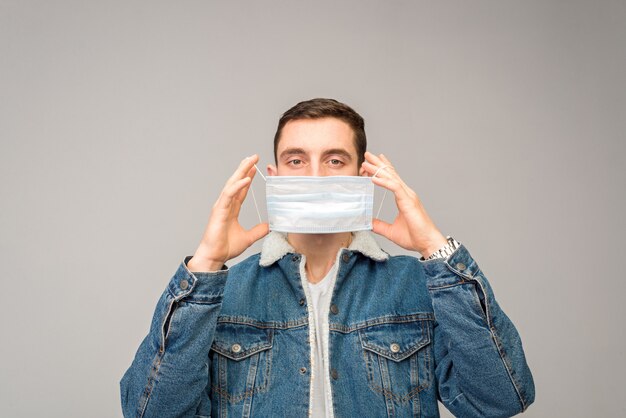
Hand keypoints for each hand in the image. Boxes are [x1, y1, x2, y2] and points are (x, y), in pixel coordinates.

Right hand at [188, 155, 268, 271]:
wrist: (214, 257)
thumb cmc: (226, 247)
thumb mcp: (248, 238)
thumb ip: (258, 231)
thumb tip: (270, 226)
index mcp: (231, 209)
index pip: (241, 190)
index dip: (248, 178)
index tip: (255, 168)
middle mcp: (226, 204)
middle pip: (236, 182)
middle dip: (244, 168)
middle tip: (254, 156)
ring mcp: (221, 206)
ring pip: (232, 184)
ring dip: (241, 171)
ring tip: (250, 160)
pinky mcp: (219, 210)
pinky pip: (229, 195)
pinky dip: (238, 186)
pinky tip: (246, 179)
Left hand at [361, 151, 447, 257]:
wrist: (427, 243)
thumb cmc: (415, 237)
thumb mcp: (391, 231)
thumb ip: (380, 226)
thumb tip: (368, 223)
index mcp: (404, 198)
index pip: (392, 179)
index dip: (382, 170)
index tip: (372, 163)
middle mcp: (406, 193)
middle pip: (391, 174)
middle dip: (378, 164)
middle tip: (367, 155)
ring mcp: (408, 196)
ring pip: (391, 178)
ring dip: (378, 169)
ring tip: (366, 162)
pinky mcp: (408, 201)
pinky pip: (394, 187)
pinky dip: (383, 182)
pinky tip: (373, 178)